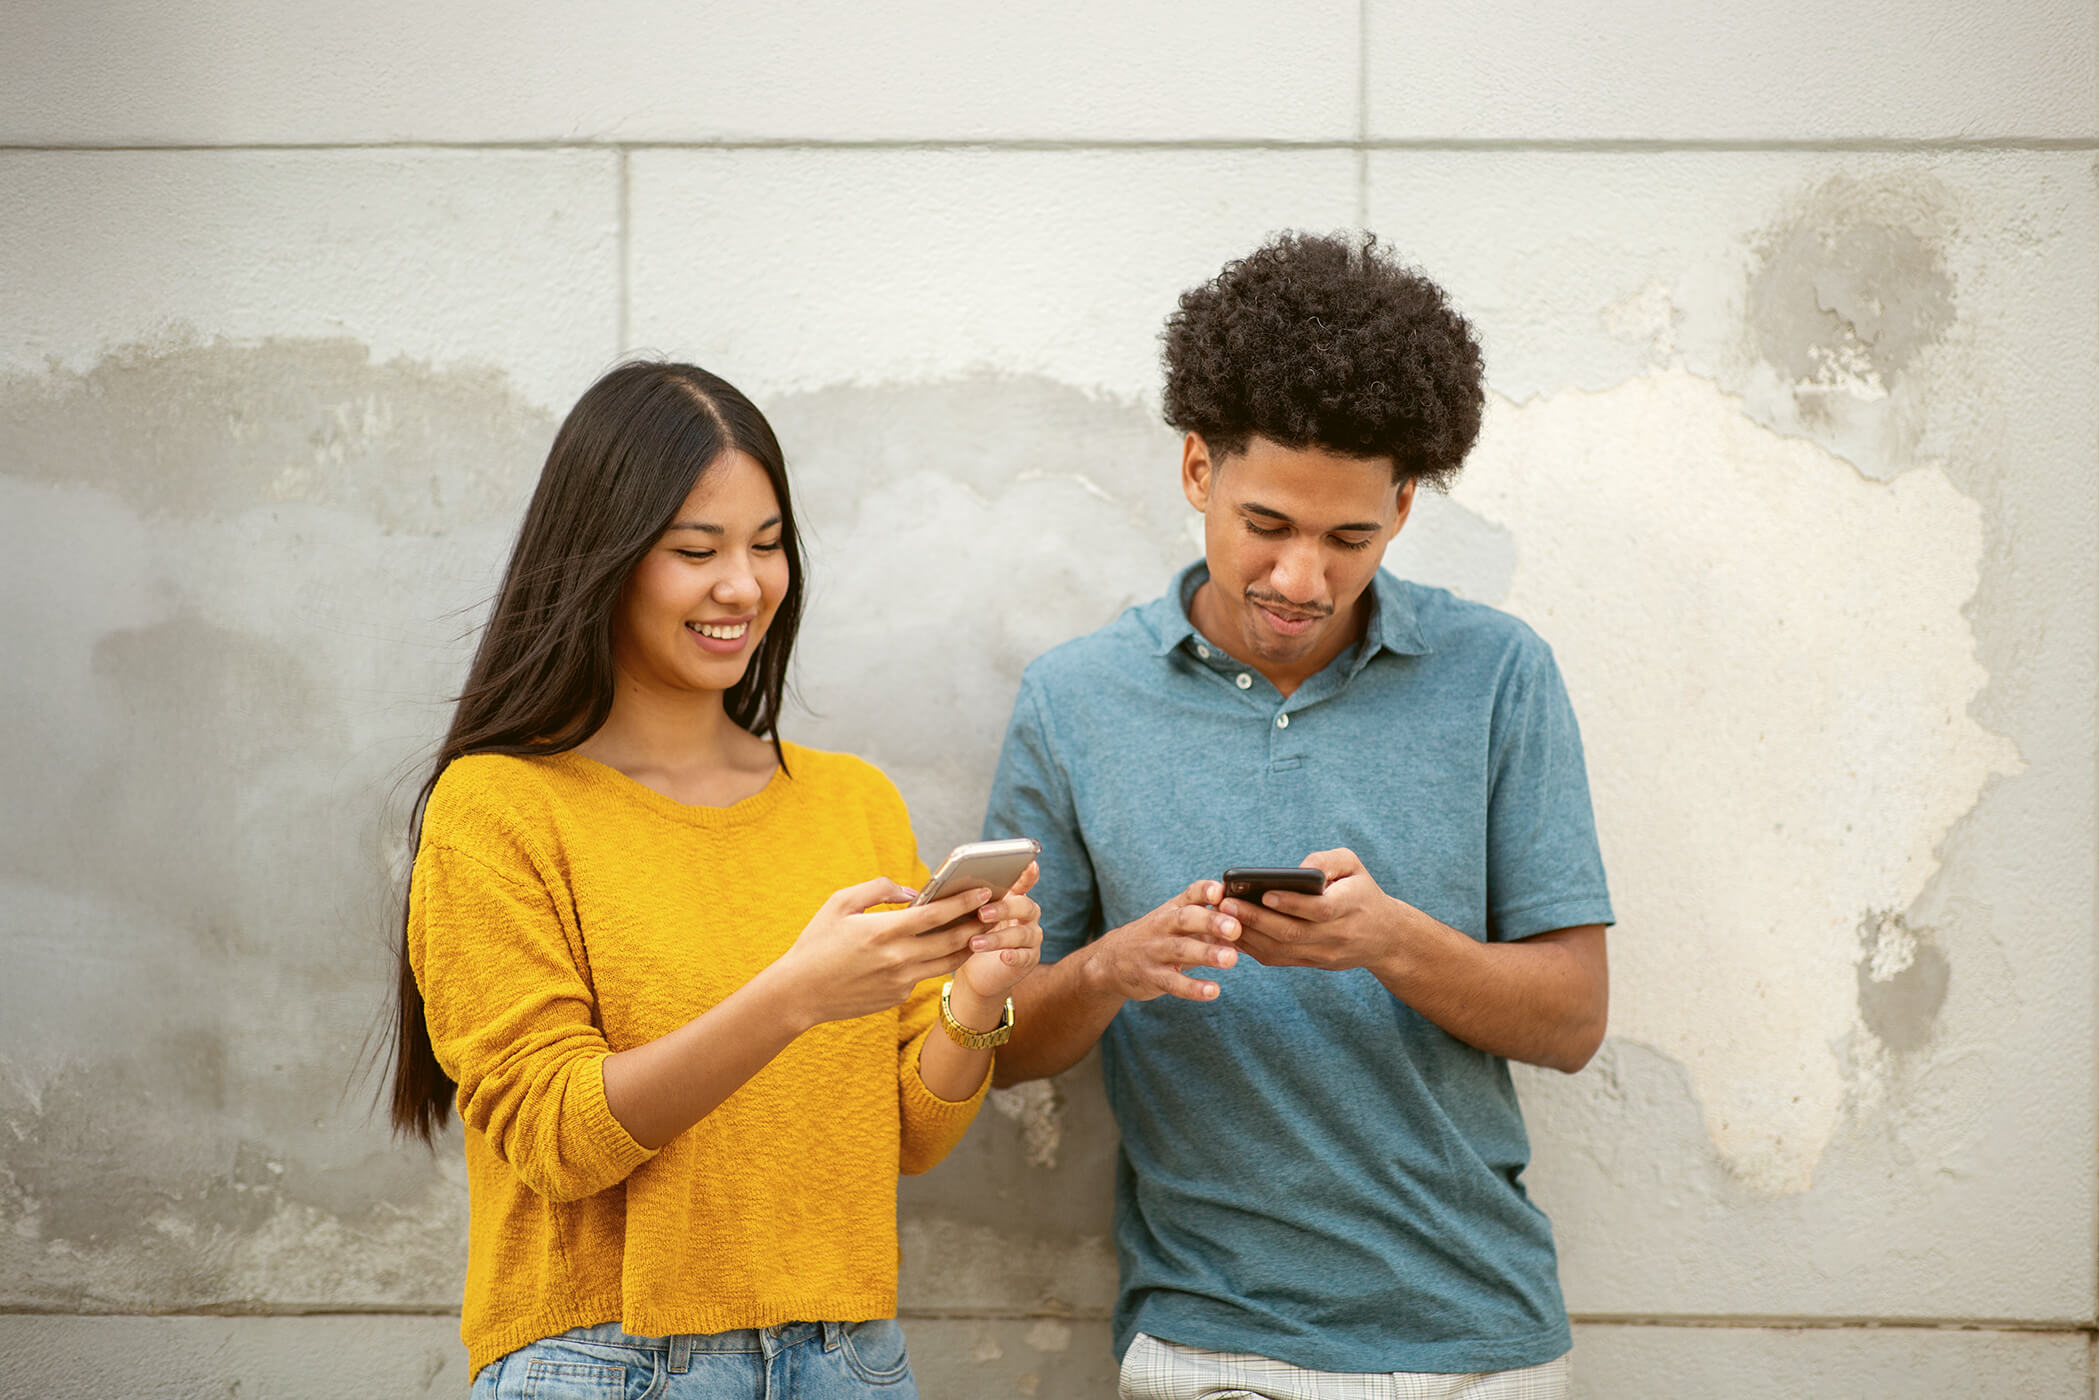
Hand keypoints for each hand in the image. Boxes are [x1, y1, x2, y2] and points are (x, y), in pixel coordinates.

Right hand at [774, 877, 990, 1025]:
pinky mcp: (897, 997)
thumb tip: (912, 892)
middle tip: (995, 910)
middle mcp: (898, 959)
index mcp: (884, 932)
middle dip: (977, 924)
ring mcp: (900, 982)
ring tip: (982, 930)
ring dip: (967, 947)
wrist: (799, 993)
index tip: (984, 891)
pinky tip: (948, 950)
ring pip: (947, 963)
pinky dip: (939, 962)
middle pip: (952, 941)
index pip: (936, 915)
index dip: (964, 902)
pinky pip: (925, 976)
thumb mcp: (840, 904)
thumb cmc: (816, 943)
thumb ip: (878, 890)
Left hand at [953, 862, 1044, 1002]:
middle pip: (1025, 906)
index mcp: (1014, 899)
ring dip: (998, 937)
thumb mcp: (969, 916)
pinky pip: (1025, 956)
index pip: (1025, 882)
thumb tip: (945, 888)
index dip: (1028, 874)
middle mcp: (1028, 916)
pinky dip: (1014, 956)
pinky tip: (1003, 956)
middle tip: (981, 913)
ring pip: (1022, 933)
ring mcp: (1031, 938)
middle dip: (1003, 908)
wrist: (977, 973)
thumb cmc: (971, 936)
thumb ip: (968, 901)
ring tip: (974, 942)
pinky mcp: (1029, 959)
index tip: (1029, 865)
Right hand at [1085, 879, 1239, 1002]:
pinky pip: (1174, 983)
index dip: (1205, 890)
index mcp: (1173, 909)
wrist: (1111, 961)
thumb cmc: (1157, 937)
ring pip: (1181, 950)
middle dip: (1211, 921)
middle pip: (1186, 919)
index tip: (1220, 890)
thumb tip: (1250, 919)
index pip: (1190, 894)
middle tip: (1235, 928)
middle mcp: (1163, 927)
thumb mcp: (1176, 920)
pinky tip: (1213, 991)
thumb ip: (1209, 918)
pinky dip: (1193, 988)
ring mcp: (1156, 952)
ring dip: (1207, 953)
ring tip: (1231, 959)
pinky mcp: (1153, 977)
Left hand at [1222, 848, 1407, 974]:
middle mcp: (1337, 935)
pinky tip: (1234, 933)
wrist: (1384, 936)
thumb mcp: (1353, 865)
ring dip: (1249, 935)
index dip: (1291, 903)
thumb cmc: (1361, 891)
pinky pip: (1279, 958)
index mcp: (1350, 907)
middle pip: (1293, 933)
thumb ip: (1326, 860)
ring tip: (1223, 917)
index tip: (1264, 894)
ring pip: (1282, 949)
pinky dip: (1254, 948)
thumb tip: (1297, 868)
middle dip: (1256, 919)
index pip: (1319, 910)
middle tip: (1228, 905)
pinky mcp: (1313, 963)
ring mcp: (1324, 954)